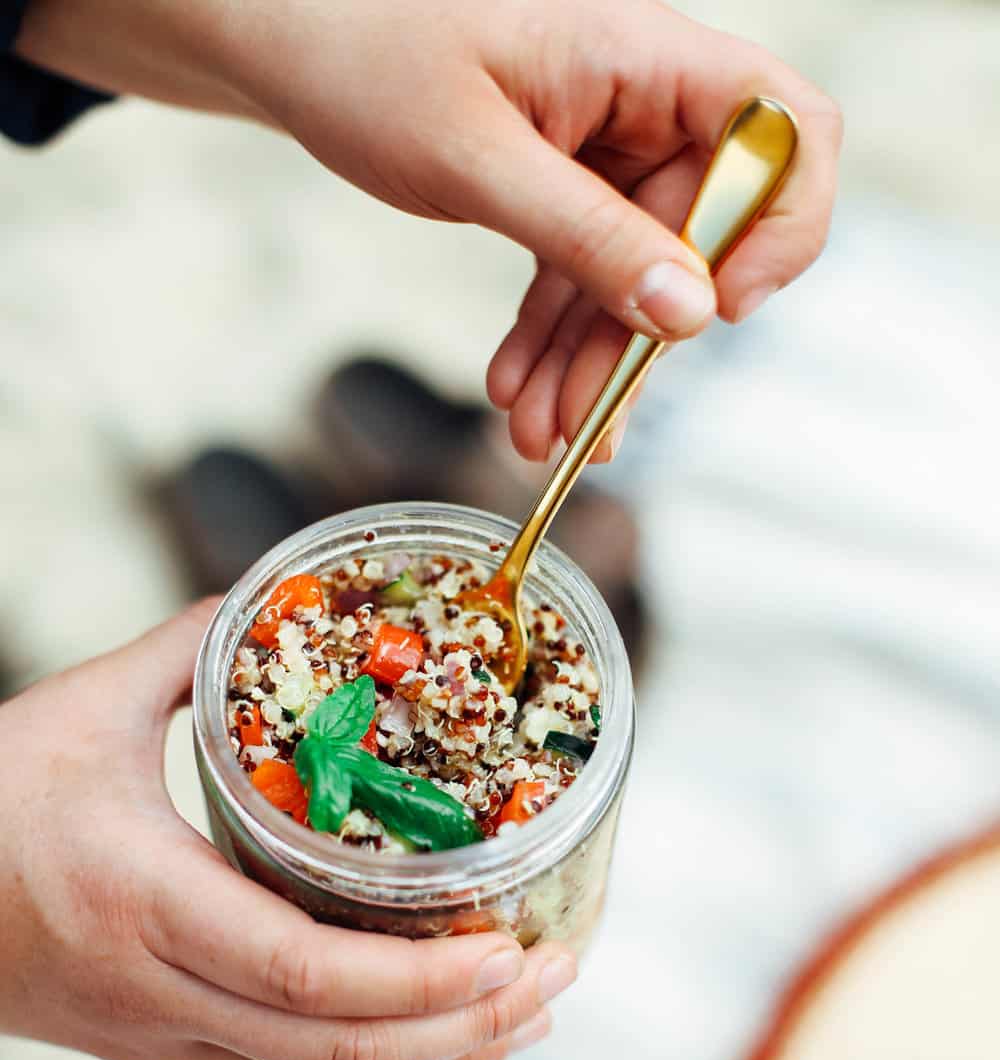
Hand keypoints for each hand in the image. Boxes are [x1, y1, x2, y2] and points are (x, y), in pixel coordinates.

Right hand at [1, 600, 573, 1059]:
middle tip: (557, 982)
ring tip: (528, 1023)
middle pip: (337, 1050)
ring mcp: (161, 1034)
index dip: (424, 980)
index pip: (307, 976)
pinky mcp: (162, 1047)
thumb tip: (281, 600)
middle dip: (467, 1025)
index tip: (512, 949)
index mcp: (144, 901)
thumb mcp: (83, 709)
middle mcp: (159, 990)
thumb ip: (189, 649)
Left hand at [19, 0, 840, 461]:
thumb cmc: (367, 50)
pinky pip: (580, 274)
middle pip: (696, 238)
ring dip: (586, 362)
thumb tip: (688, 313)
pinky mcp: (563, 186)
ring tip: (534, 432)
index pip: (782, 128)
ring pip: (633, 275)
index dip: (779, 224)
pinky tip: (517, 391)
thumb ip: (587, 237)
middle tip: (582, 427)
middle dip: (635, 344)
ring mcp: (606, 148)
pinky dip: (551, 337)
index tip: (722, 309)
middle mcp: (642, 101)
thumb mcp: (478, 158)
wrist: (286, 38)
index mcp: (645, 55)